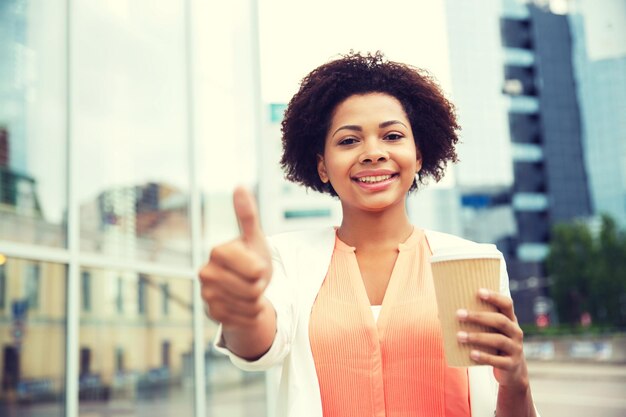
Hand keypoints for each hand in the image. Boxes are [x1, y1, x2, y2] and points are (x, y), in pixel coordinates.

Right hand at [198, 186, 271, 328]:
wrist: (244, 290)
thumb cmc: (251, 260)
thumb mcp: (255, 239)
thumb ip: (248, 215)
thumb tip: (239, 185)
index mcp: (218, 252)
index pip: (254, 270)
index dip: (262, 270)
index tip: (256, 265)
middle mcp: (206, 273)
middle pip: (253, 289)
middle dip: (260, 286)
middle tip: (253, 280)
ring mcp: (207, 295)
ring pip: (250, 304)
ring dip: (257, 300)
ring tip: (248, 291)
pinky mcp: (212, 314)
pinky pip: (245, 318)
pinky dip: (251, 314)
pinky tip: (243, 305)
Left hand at [456, 289, 529, 389]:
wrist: (512, 371)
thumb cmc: (493, 345)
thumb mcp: (489, 331)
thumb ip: (473, 322)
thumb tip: (441, 315)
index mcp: (510, 320)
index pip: (506, 304)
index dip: (494, 297)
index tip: (478, 291)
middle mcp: (516, 332)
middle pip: (500, 321)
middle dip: (478, 317)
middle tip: (459, 314)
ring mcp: (516, 348)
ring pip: (498, 340)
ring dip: (477, 337)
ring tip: (459, 336)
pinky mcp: (511, 364)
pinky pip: (498, 360)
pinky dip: (484, 356)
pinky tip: (471, 353)